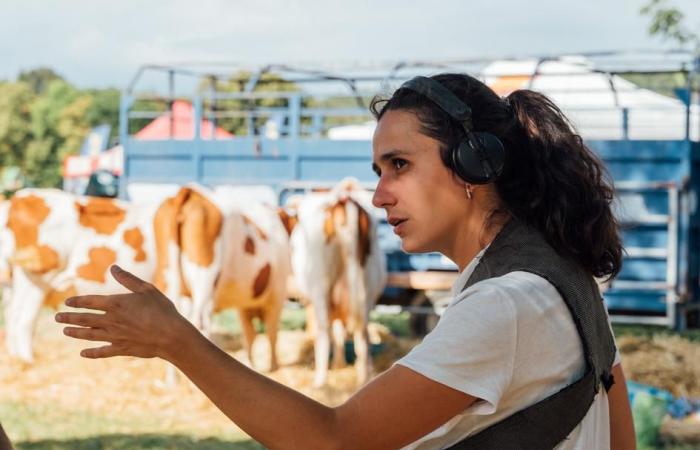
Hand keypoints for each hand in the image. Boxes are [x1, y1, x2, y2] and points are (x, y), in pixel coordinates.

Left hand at [55, 265, 193, 359]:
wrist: (171, 335)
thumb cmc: (162, 309)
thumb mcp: (147, 289)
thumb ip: (128, 279)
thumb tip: (113, 268)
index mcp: (116, 303)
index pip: (90, 302)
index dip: (77, 302)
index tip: (67, 302)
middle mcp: (111, 320)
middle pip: (85, 319)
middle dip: (69, 317)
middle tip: (57, 317)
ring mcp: (115, 336)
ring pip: (90, 335)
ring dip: (76, 333)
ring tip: (65, 331)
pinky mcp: (122, 349)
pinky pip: (102, 352)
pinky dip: (92, 353)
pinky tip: (83, 354)